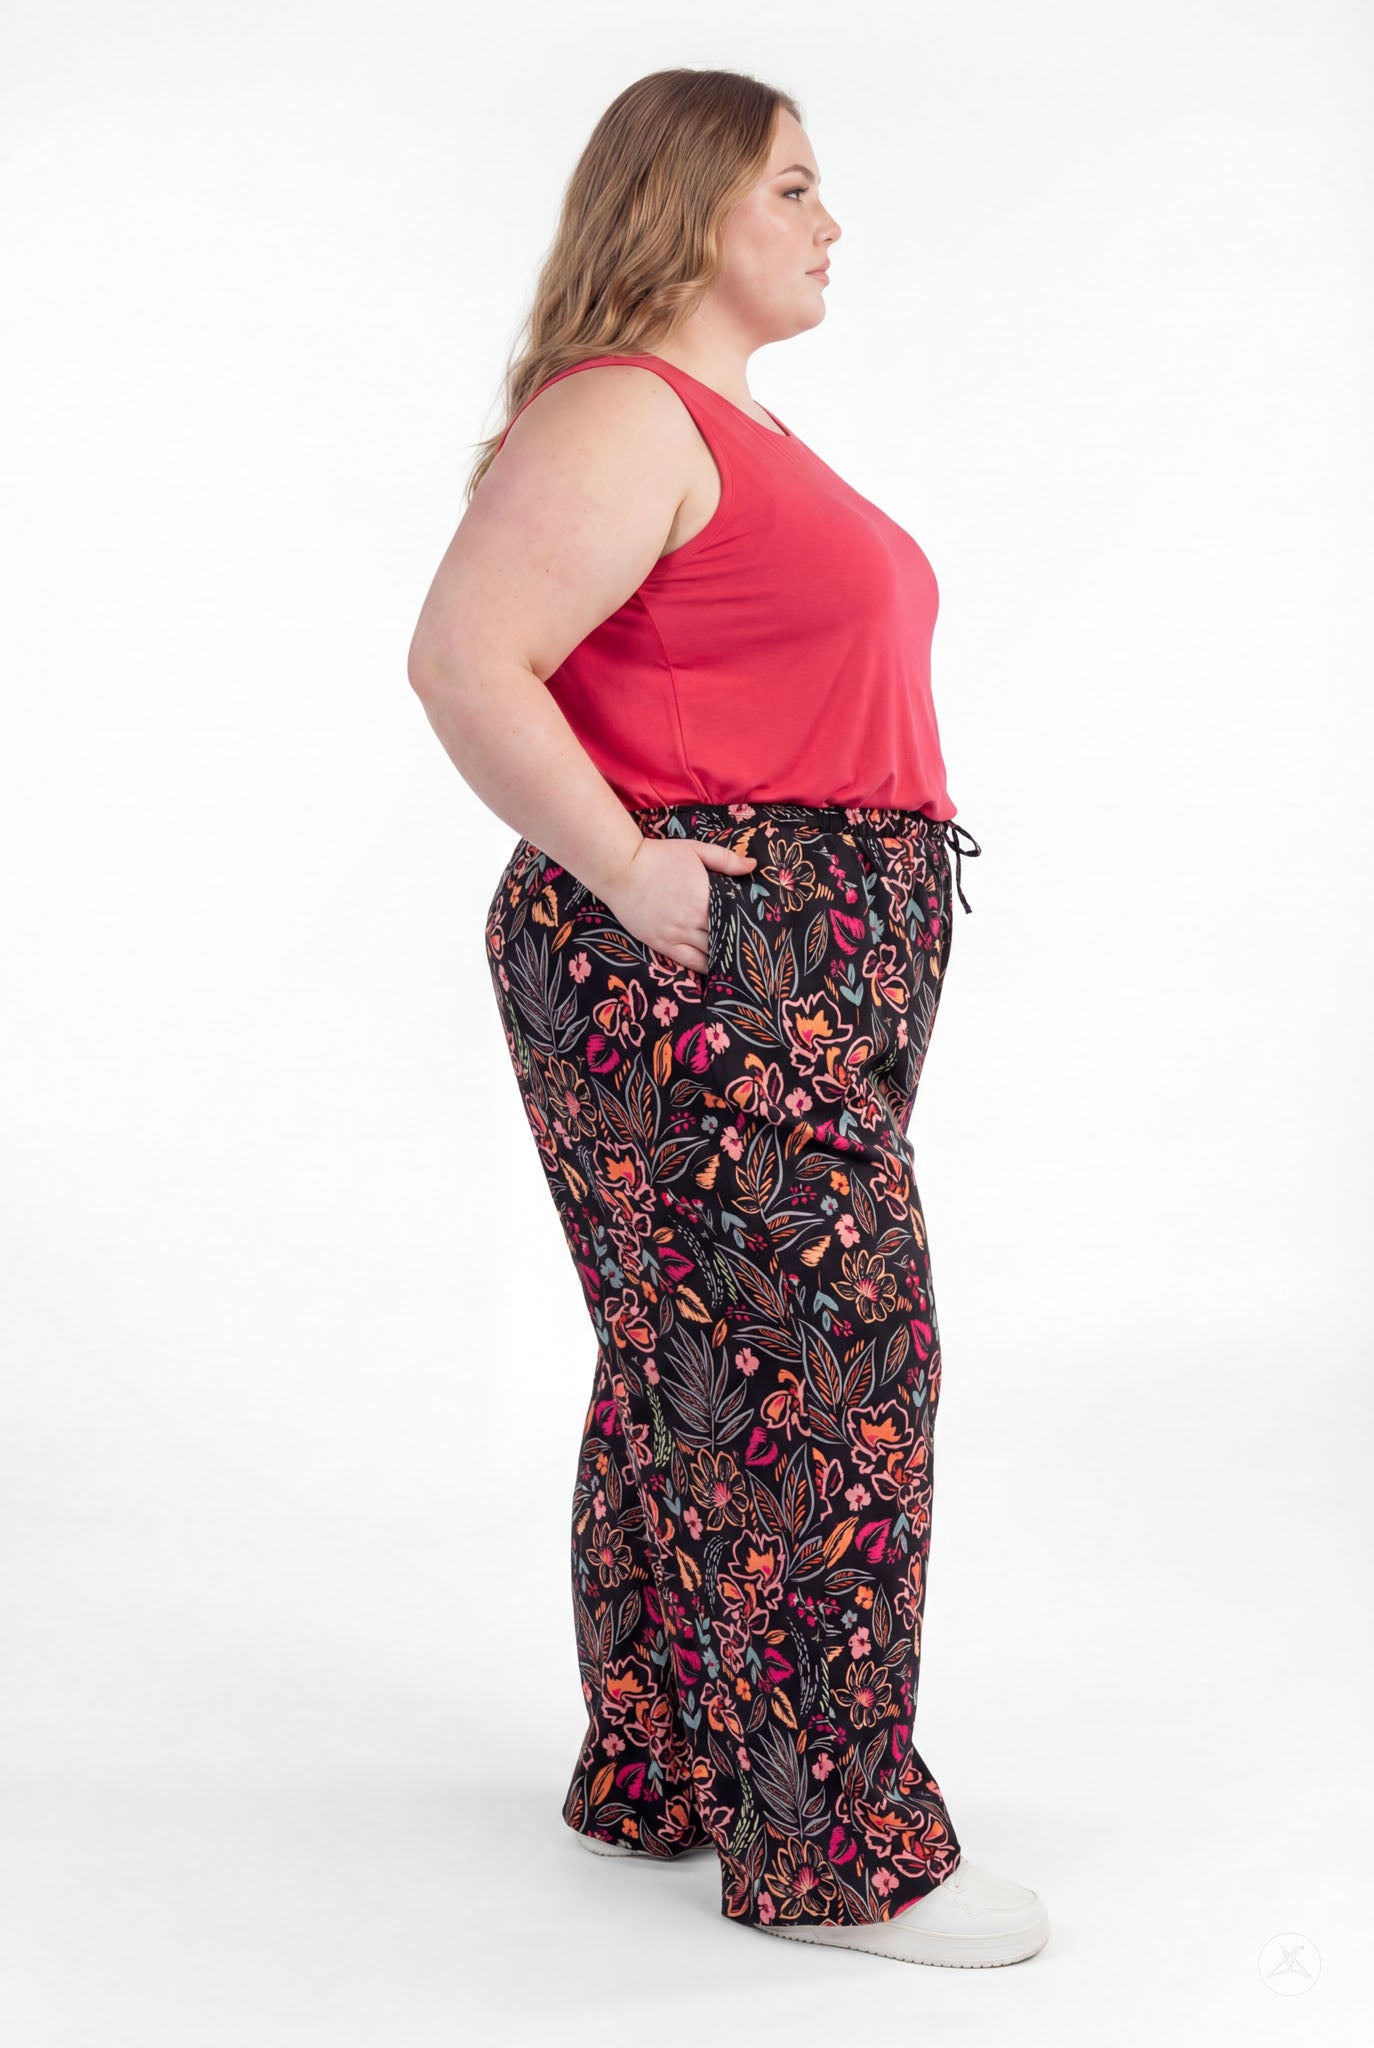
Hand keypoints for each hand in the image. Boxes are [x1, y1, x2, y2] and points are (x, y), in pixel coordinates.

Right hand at [603, 838, 757, 973]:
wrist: (621, 868)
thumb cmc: (659, 856)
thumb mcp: (695, 850)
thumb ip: (725, 860)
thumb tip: (752, 867)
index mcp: (705, 897)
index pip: (736, 918)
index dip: (749, 926)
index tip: (759, 931)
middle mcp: (693, 919)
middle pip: (725, 938)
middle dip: (738, 943)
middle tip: (753, 950)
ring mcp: (676, 934)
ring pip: (709, 954)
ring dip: (724, 958)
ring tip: (738, 963)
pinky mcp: (661, 943)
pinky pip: (689, 962)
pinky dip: (705, 967)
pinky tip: (715, 969)